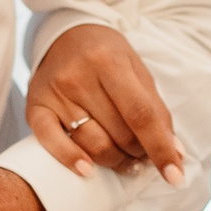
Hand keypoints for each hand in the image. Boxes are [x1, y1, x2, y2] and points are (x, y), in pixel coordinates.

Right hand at [26, 23, 184, 185]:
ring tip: (125, 158)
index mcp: (109, 61)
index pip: (141, 115)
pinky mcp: (35, 108)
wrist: (65, 35)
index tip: (175, 175)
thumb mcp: (137, 70)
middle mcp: (79, 77)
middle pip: (119, 134)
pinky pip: (52, 142)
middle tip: (144, 154)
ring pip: (93, 144)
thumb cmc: (107, 55)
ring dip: (116, 161)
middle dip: (139, 153)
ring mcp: (55, 94)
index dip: (160, 148)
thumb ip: (156, 110)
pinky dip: (71, 160)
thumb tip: (174, 152)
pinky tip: (88, 170)